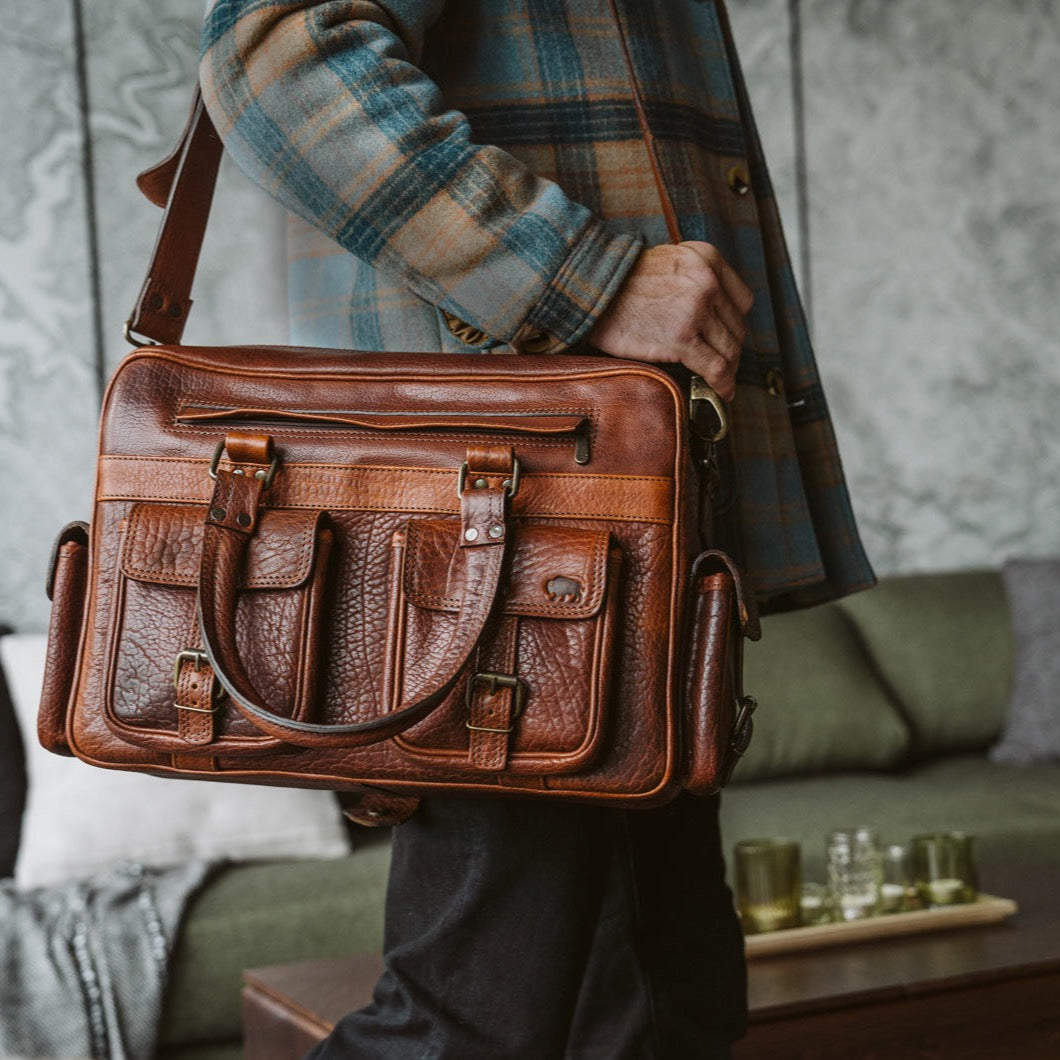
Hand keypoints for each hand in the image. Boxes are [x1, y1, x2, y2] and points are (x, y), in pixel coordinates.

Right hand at [587, 242, 752, 400]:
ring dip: (728, 369)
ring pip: (730, 349)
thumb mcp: (669, 261)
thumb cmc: (621, 282)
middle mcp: (706, 280)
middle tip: (722, 364)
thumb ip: (694, 278)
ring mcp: (695, 309)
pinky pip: (716, 367)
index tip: (728, 338)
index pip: (742, 300)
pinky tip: (723, 391)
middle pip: (737, 327)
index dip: (736, 324)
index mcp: (706, 259)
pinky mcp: (681, 337)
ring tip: (721, 381)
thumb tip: (709, 310)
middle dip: (731, 349)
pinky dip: (723, 384)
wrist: (592, 290)